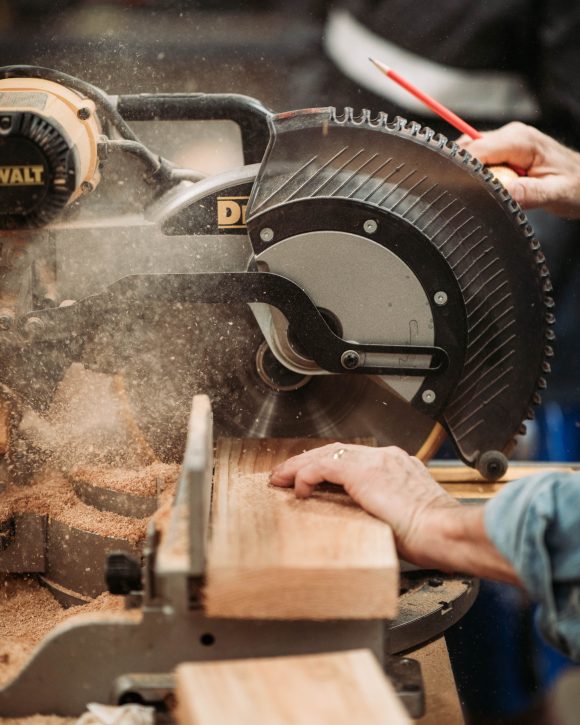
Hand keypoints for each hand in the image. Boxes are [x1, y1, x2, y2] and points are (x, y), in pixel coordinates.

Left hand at [270, 443, 518, 582]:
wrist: (446, 531)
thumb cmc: (435, 535)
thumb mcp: (405, 518)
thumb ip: (383, 511)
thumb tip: (366, 522)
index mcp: (398, 466)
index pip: (353, 459)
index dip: (328, 466)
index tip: (311, 479)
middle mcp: (386, 458)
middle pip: (336, 451)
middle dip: (308, 462)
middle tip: (285, 474)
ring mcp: (375, 461)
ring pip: (326, 454)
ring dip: (299, 466)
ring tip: (280, 478)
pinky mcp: (363, 472)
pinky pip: (324, 466)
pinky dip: (306, 475)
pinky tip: (298, 488)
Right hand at [457, 122, 579, 217]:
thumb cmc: (575, 186)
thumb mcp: (554, 194)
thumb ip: (528, 194)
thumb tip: (501, 194)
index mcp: (522, 141)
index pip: (478, 149)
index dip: (462, 167)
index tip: (456, 187)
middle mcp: (512, 135)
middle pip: (468, 148)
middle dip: (463, 171)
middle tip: (468, 194)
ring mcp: (507, 141)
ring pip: (470, 153)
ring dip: (470, 173)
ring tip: (483, 192)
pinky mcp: (504, 150)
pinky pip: (479, 159)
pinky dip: (477, 174)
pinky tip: (489, 187)